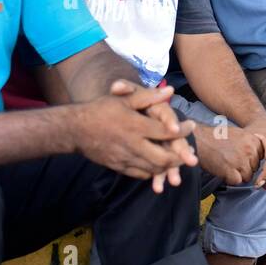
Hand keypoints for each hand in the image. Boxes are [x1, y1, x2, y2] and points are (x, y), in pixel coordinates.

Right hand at [73, 83, 196, 191]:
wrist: (75, 129)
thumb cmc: (101, 110)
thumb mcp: (124, 99)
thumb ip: (148, 96)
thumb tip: (170, 90)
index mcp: (135, 126)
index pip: (166, 131)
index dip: (182, 130)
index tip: (190, 126)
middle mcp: (132, 144)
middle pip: (163, 157)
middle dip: (179, 156)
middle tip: (188, 150)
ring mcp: (125, 158)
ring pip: (153, 168)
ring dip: (168, 166)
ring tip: (178, 159)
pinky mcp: (119, 167)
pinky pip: (140, 174)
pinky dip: (153, 171)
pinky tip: (158, 165)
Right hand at [192, 120, 262, 186]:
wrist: (199, 140)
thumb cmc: (216, 137)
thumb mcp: (239, 134)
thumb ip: (250, 144)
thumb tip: (257, 156)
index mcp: (254, 140)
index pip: (260, 157)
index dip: (250, 159)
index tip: (239, 156)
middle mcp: (250, 150)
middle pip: (255, 168)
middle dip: (244, 168)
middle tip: (230, 160)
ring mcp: (241, 161)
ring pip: (247, 176)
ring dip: (237, 174)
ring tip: (226, 165)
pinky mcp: (231, 171)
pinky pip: (237, 181)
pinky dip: (229, 179)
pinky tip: (222, 169)